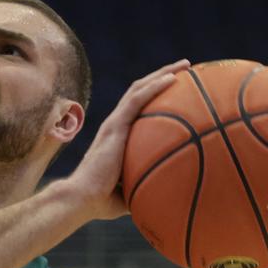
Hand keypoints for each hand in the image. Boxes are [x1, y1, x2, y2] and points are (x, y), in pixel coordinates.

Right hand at [66, 59, 190, 220]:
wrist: (82, 198)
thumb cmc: (101, 201)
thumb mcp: (130, 192)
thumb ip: (146, 187)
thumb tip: (168, 196)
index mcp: (116, 137)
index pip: (137, 108)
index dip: (155, 95)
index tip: (177, 89)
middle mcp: (114, 125)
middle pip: (140, 92)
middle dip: (162, 76)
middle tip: (186, 69)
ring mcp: (113, 124)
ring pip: (139, 88)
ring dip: (163, 73)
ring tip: (185, 65)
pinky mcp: (114, 126)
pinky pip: (137, 99)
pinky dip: (155, 86)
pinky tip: (173, 79)